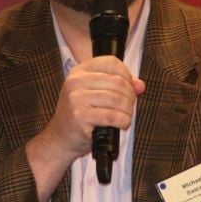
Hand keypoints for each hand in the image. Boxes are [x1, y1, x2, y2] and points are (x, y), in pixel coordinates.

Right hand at [26, 56, 145, 201]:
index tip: (129, 87)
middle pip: (117, 81)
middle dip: (130, 96)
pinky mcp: (80, 115)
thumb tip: (140, 85)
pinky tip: (121, 124)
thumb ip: (119, 87)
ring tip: (125, 116)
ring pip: (117, 99)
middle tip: (129, 106)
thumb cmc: (80, 116)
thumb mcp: (96, 95)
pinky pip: (112, 116)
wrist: (60, 138)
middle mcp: (75, 81)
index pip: (111, 62)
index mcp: (79, 71)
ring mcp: (76, 98)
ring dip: (127, 110)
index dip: (126, 74)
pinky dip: (123, 121)